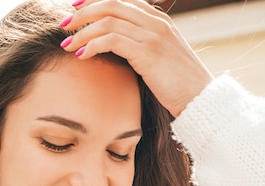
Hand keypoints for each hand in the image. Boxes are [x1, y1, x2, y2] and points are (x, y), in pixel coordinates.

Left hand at [60, 0, 213, 116]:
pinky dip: (93, 45)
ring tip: (67, 46)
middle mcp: (156, 22)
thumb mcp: (160, 57)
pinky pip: (112, 40)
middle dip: (83, 13)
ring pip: (108, 21)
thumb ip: (140, 45)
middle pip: (111, 4)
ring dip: (82, 32)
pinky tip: (82, 56)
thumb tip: (113, 47)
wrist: (200, 97)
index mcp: (158, 20)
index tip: (75, 8)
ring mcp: (153, 35)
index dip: (95, 0)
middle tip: (64, 25)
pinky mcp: (147, 53)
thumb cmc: (177, 83)